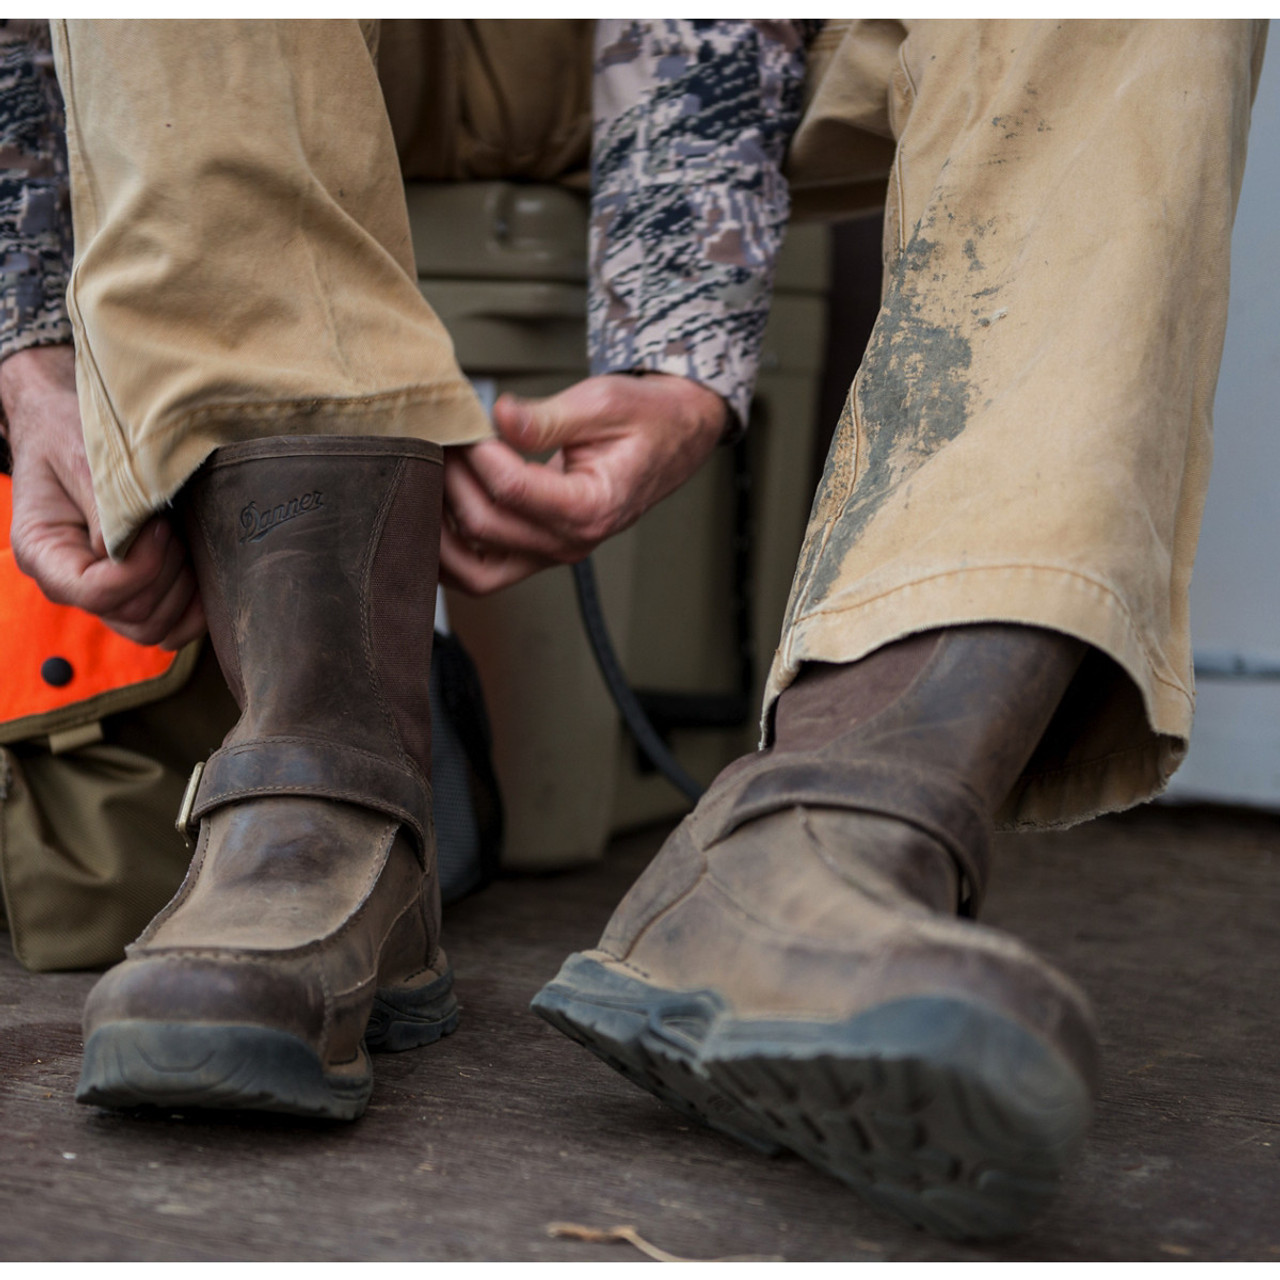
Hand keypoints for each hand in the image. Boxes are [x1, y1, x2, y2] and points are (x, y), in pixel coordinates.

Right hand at [1, 345, 204, 648]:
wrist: (70, 429)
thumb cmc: (70, 435)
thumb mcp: (82, 457)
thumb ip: (107, 508)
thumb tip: (132, 551)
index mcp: (44, 553)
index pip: (95, 592)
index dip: (140, 567)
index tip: (160, 525)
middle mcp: (70, 583)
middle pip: (131, 614)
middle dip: (167, 573)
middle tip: (173, 526)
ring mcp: (104, 593)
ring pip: (154, 627)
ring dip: (184, 589)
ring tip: (181, 540)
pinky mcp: (134, 591)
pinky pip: (170, 626)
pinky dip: (195, 608)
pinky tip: (203, 572)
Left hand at [440, 372, 727, 593]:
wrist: (671, 439)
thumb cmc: (642, 419)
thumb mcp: (600, 403)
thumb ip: (545, 418)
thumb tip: (499, 415)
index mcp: (593, 506)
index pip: (513, 489)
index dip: (478, 453)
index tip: (470, 421)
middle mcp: (572, 542)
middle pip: (486, 526)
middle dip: (452, 480)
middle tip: (443, 439)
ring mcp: (552, 554)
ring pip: (474, 570)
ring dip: (440, 528)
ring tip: (431, 478)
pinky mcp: (536, 554)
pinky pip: (480, 573)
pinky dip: (449, 553)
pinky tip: (434, 512)